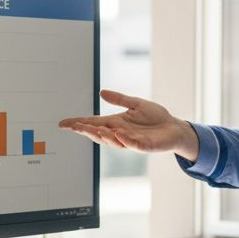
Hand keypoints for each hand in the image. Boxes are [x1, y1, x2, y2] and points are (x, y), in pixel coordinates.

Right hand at [59, 90, 199, 159]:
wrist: (175, 128)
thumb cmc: (156, 118)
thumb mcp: (136, 104)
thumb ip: (119, 99)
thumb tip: (101, 92)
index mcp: (117, 123)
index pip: (94, 123)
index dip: (79, 124)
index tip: (64, 124)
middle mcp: (121, 133)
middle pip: (99, 134)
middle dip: (86, 130)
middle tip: (74, 127)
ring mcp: (132, 141)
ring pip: (113, 141)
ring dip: (102, 135)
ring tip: (92, 129)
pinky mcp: (145, 145)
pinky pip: (132, 144)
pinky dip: (124, 139)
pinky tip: (117, 133)